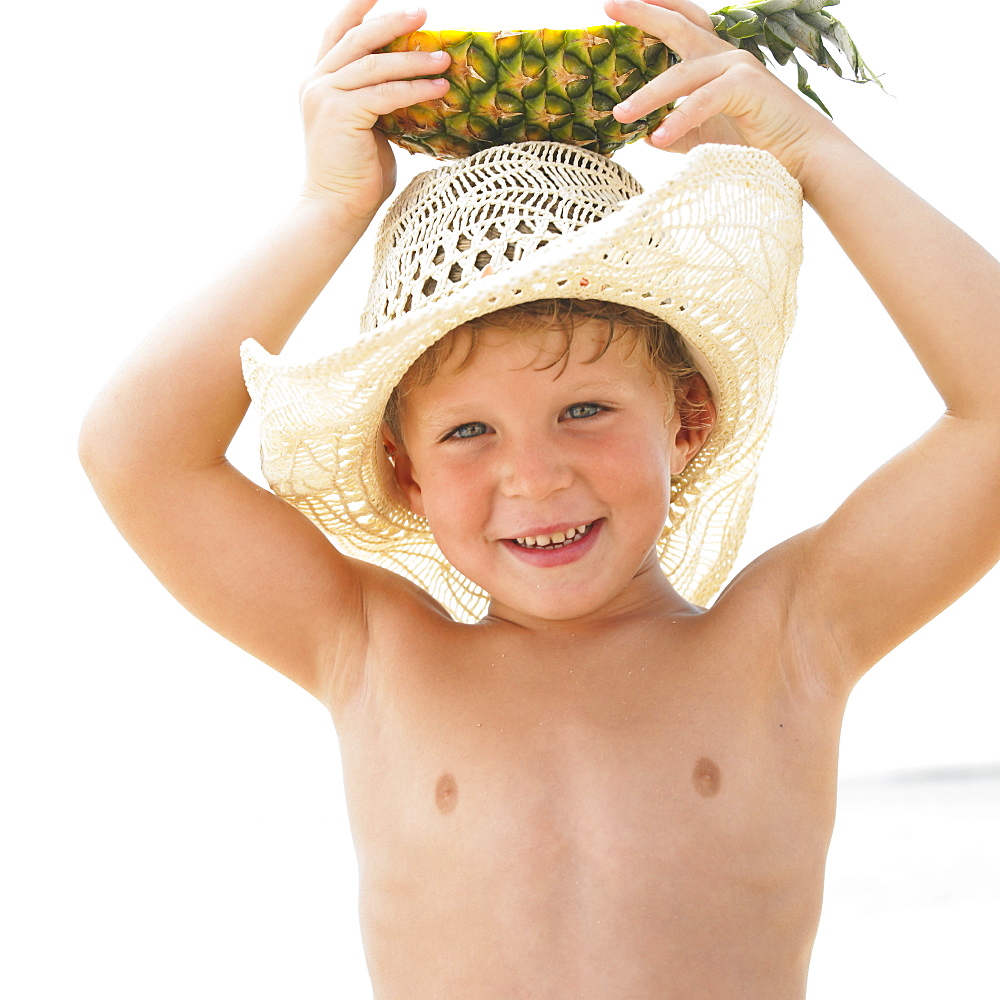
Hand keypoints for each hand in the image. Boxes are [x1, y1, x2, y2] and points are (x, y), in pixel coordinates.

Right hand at [299, 1, 450, 219]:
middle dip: (392, 21)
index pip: (337, 33)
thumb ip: (377, 103)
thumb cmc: (357, 177)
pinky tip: (439, 87)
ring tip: (444, 55)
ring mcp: (324, 96)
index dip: (358, 8)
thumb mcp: (367, 128)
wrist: (335, 209)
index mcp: (319, 84)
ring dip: (413, 57)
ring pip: (375, 64)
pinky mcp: (340, 113)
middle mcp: (316, 84)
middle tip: (423, 14)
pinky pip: (385, 93)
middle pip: (357, 38)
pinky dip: (414, 88)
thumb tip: (411, 87)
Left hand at [604, 0, 841, 181]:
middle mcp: (726, 56)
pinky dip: (679, 119)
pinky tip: (657, 139)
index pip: (685, 23)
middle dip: (644, 14)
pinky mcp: (747, 86)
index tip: (621, 3)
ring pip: (682, 74)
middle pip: (680, 26)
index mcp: (716, 62)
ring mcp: (738, 66)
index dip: (657, 9)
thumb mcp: (702, 135)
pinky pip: (703, 100)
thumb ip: (674, 129)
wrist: (798, 158)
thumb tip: (643, 134)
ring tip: (620, 114)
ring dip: (647, 95)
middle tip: (609, 5)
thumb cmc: (753, 145)